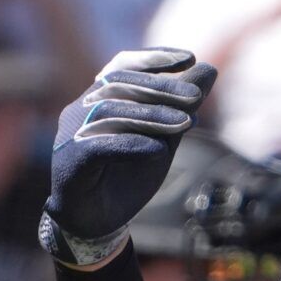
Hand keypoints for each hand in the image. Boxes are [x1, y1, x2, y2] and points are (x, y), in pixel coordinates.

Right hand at [40, 49, 216, 266]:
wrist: (98, 221)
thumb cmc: (127, 176)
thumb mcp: (163, 138)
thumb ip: (181, 107)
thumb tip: (210, 70)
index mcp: (100, 99)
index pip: (123, 66)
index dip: (154, 58)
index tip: (190, 58)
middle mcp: (81, 110)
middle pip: (119, 86)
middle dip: (161, 89)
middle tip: (196, 97)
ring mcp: (71, 134)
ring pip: (110, 113)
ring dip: (152, 116)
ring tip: (186, 123)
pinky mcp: (70, 162)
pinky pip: (99, 146)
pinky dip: (131, 144)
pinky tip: (158, 149)